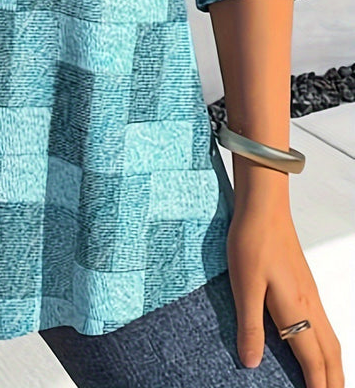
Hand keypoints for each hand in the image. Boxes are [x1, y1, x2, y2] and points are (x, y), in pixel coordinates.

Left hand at [227, 201, 344, 387]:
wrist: (264, 207)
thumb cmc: (252, 241)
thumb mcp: (244, 285)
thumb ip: (249, 325)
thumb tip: (252, 362)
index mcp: (296, 310)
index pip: (313, 361)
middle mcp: (310, 306)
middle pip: (331, 355)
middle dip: (333, 383)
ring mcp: (311, 295)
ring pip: (331, 341)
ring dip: (333, 367)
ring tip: (329, 384)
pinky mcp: (305, 286)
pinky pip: (324, 326)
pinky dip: (326, 348)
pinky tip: (315, 348)